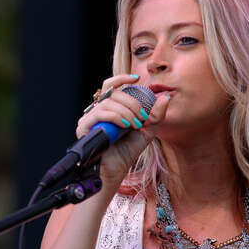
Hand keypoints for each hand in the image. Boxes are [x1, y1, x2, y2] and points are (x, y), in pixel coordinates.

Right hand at [77, 74, 171, 191]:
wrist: (116, 170)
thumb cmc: (127, 151)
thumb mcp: (147, 130)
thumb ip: (156, 115)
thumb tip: (164, 97)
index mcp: (110, 108)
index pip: (111, 86)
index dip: (122, 78)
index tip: (137, 79)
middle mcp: (97, 111)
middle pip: (114, 93)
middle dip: (132, 103)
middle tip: (142, 117)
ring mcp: (90, 118)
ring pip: (109, 103)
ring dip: (126, 112)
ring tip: (135, 125)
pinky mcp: (84, 127)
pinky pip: (100, 113)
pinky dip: (116, 117)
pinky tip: (125, 126)